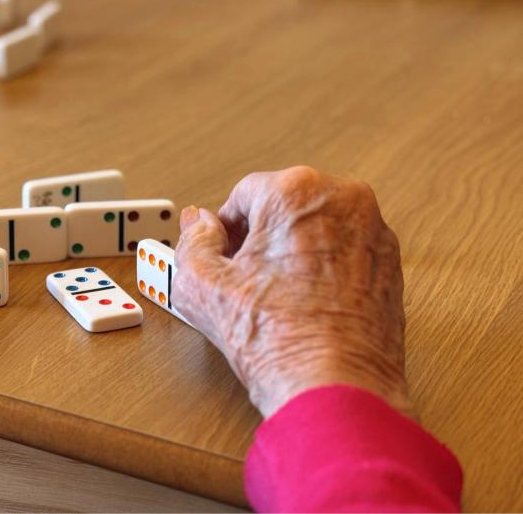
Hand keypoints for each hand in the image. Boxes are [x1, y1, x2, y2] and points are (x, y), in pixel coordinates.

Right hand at [173, 166, 411, 418]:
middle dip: (260, 239)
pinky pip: (344, 250)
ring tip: (275, 295)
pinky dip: (323, 268)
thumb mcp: (201, 285)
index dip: (225, 230)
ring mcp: (373, 231)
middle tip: (244, 279)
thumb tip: (198, 226)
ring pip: (315, 228)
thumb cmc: (281, 342)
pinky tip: (304, 303)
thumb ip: (191, 241)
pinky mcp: (390, 263)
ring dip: (291, 252)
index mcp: (296, 190)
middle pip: (283, 207)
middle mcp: (343, 199)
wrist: (337, 390)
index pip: (244, 194)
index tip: (221, 255)